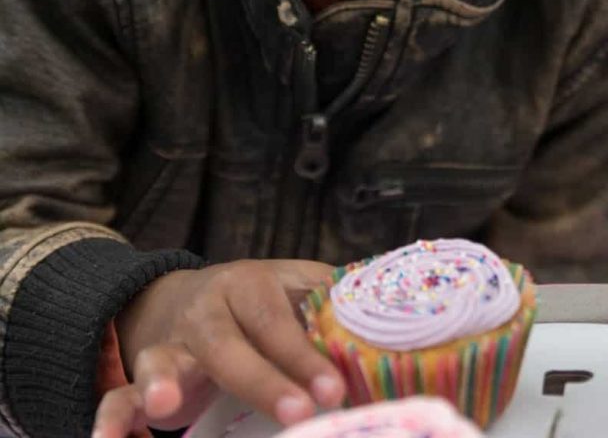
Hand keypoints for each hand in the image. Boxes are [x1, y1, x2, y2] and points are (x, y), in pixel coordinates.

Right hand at [92, 259, 345, 437]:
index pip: (277, 315)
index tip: (334, 388)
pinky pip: (118, 398)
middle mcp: (206, 310)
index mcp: (248, 284)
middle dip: (262, 379)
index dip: (303, 352)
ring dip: (161, 381)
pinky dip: (110, 421)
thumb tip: (399, 321)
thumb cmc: (257, 302)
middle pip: (228, 342)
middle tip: (299, 412)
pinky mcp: (141, 378)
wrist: (183, 297)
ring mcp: (169, 345)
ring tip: (166, 407)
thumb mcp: (291, 289)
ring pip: (161, 359)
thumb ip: (330, 304)